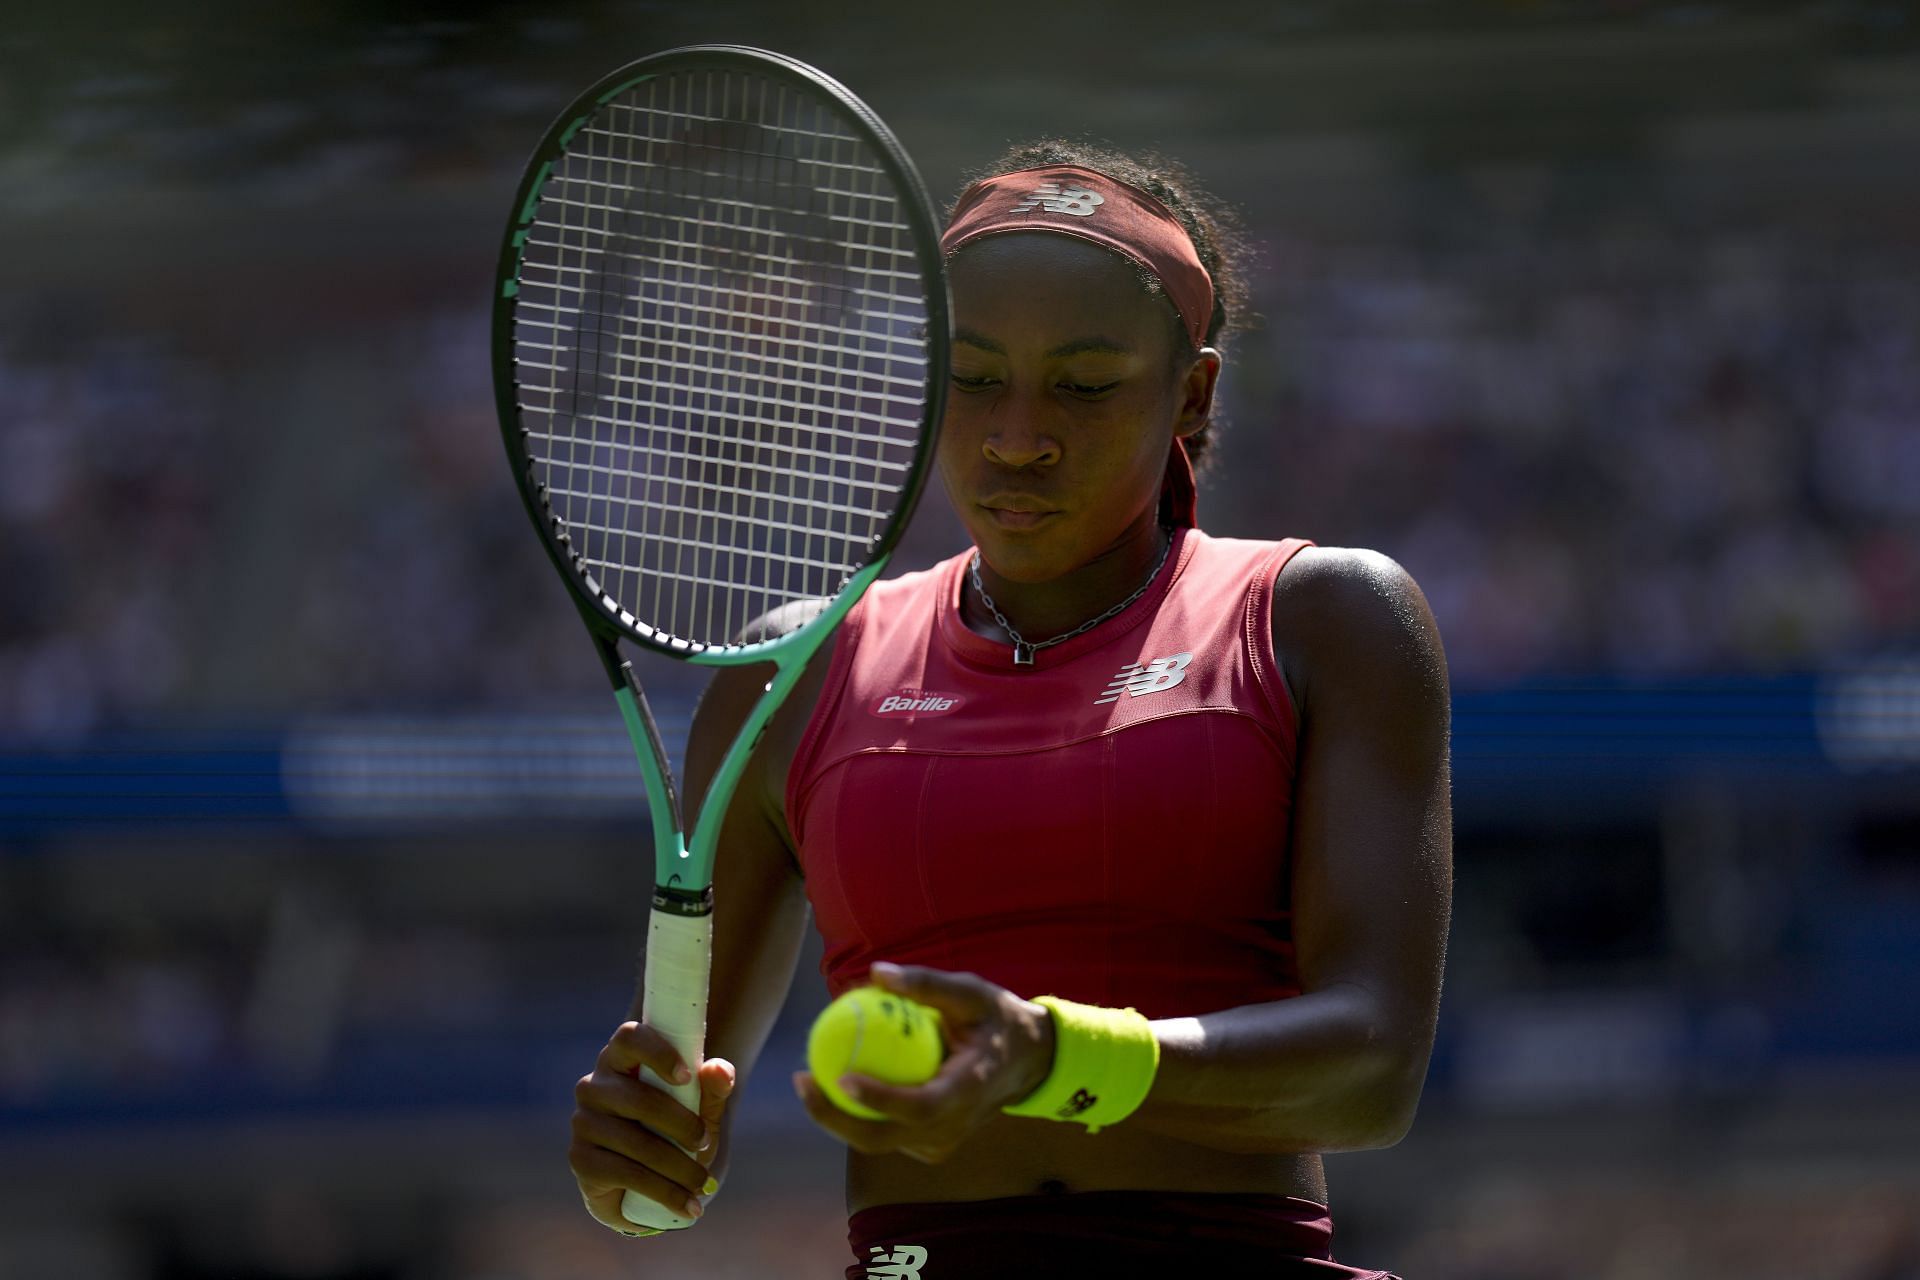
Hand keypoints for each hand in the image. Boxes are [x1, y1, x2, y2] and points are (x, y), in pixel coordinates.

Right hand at [568, 1021, 735, 1233]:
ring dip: (677, 1166)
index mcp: (621, 1058)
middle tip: (706, 1141)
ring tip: (704, 1181)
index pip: (630, 1037)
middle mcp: (595, 1086)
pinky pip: (625, 1173)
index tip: (687, 1076)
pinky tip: (688, 1205)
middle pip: (638, 1099)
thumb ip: (714, 1086)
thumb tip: (721, 1070)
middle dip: (681, 1124)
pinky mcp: (581, 1160)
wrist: (650, 1176)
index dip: (657, 1053)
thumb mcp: (700, 1108)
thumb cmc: (676, 1127)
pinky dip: (664, 1192)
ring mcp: (584, 1122)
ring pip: (635, 1141)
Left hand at [792, 963, 1053, 1163]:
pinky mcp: (932, 1145)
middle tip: (804, 1081)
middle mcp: (954, 1124)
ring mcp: (942, 1141)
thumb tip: (878, 972)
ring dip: (838, 1117)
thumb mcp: (972, 992)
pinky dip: (858, 1114)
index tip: (841, 1077)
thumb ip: (928, 984)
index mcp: (968, 1088)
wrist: (1027, 1061)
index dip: (879, 1100)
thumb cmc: (995, 1019)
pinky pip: (888, 1135)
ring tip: (806, 1080)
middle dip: (835, 1119)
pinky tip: (833, 1084)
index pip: (920, 1106)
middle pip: (886, 1138)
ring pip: (880, 1142)